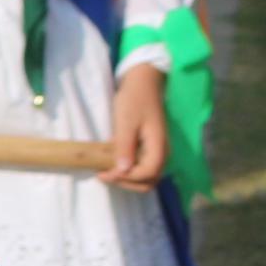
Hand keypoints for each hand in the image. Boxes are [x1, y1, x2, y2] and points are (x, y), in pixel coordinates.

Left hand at [104, 57, 172, 187]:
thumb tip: (123, 171)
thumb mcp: (126, 121)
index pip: (147, 174)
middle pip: (149, 181)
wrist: (143, 83)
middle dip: (126, 182)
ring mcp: (157, 151)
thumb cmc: (135, 99)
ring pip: (145, 177)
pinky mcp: (150, 148)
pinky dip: (128, 171)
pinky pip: (141, 167)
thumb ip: (125, 146)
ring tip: (106, 171)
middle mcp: (162, 152)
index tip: (105, 173)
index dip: (126, 178)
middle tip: (104, 174)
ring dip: (127, 179)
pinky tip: (111, 164)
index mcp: (159, 146)